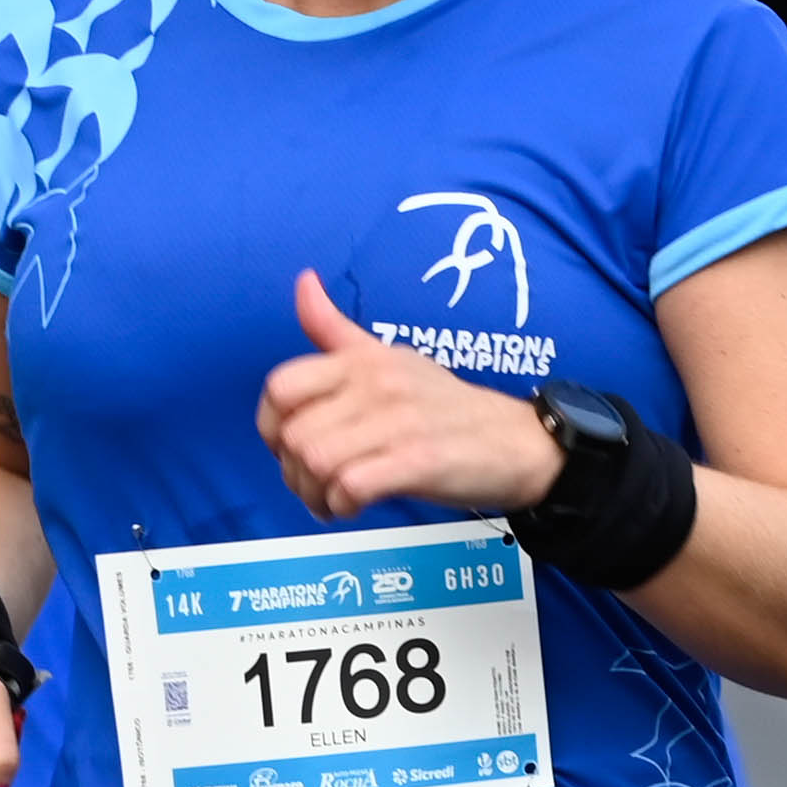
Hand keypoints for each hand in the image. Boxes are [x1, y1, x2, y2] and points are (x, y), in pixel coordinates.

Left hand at [257, 269, 562, 521]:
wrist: (516, 441)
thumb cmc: (445, 407)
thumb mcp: (390, 357)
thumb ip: (336, 330)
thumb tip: (303, 281)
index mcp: (362, 359)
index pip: (281, 386)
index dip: (271, 426)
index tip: (289, 447)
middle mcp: (377, 384)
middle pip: (294, 436)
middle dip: (294, 474)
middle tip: (317, 486)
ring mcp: (398, 421)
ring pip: (316, 462)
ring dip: (316, 494)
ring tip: (334, 500)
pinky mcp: (419, 460)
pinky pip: (351, 485)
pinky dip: (343, 504)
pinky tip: (355, 506)